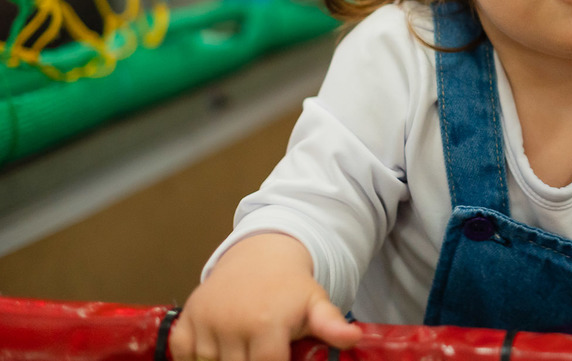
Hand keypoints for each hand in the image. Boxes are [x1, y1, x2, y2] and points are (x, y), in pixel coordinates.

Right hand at [169, 233, 362, 360]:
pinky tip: (218, 349)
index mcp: (267, 322)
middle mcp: (232, 323)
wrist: (260, 255)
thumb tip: (354, 338)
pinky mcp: (186, 320)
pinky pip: (184, 356)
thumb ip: (331, 325)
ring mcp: (206, 321)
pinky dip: (196, 358)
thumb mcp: (316, 303)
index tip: (277, 357)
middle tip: (262, 348)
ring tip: (244, 347)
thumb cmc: (291, 287)